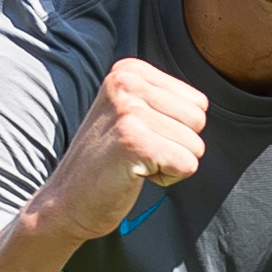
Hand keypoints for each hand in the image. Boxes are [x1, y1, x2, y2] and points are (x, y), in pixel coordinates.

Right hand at [28, 58, 209, 241]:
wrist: (67, 201)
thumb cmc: (107, 162)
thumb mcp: (130, 113)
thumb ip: (163, 99)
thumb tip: (204, 103)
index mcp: (129, 70)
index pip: (197, 102)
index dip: (175, 130)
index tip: (138, 137)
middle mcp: (126, 82)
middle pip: (198, 121)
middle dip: (176, 145)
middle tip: (137, 153)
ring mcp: (128, 110)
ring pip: (195, 145)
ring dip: (170, 163)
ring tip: (134, 162)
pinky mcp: (132, 141)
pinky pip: (187, 164)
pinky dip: (167, 178)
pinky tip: (134, 175)